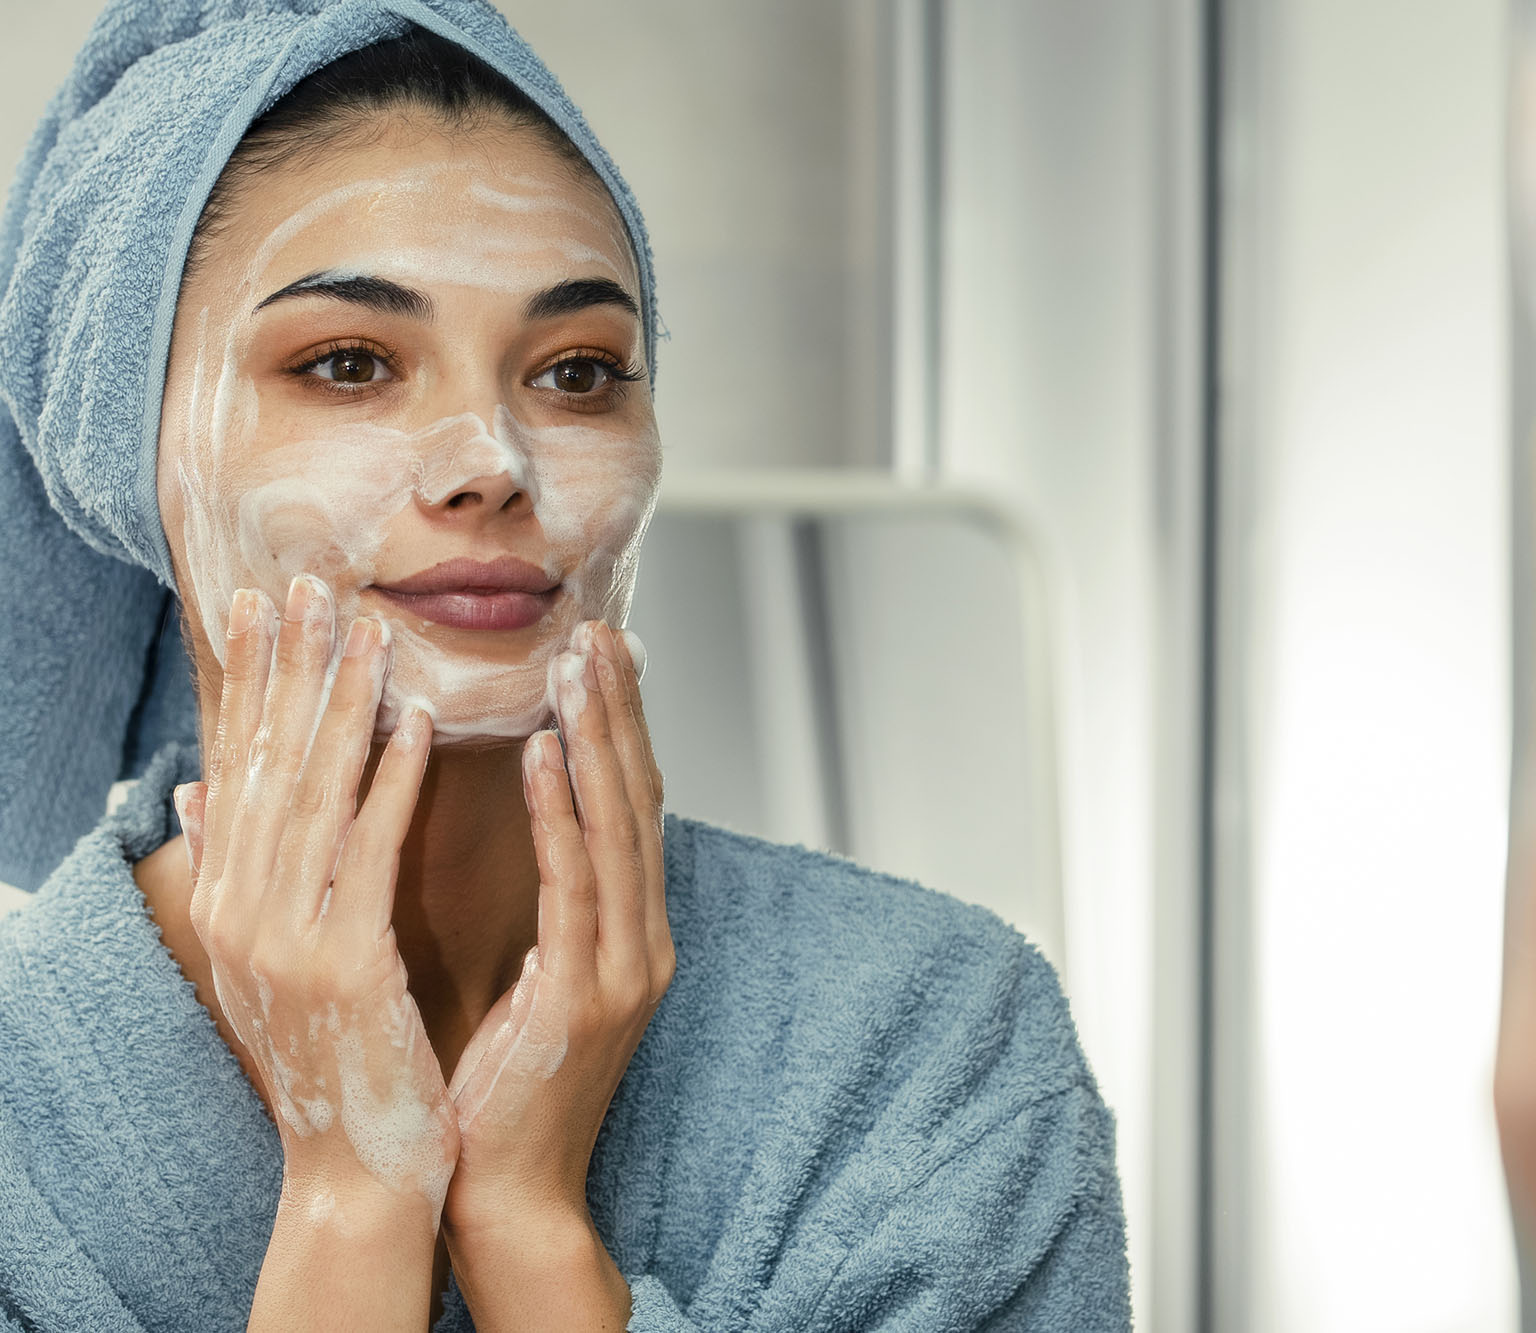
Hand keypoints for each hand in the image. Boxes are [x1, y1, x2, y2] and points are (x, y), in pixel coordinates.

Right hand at [178, 576, 453, 1326]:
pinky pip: (370, 852)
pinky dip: (390, 781)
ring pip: (316, 796)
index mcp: (226, 903)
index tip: (261, 603)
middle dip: (290, 670)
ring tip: (368, 629)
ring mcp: (284, 940)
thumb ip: (239, 868)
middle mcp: (239, 913)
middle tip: (309, 583)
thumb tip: (196, 788)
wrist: (358, 1162)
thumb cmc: (334, 1052)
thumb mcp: (268, 957)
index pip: (238, 769)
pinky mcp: (342, 963)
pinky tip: (416, 723)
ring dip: (343, 704)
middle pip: (268, 766)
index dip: (250, 682)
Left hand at [441, 621, 670, 1326]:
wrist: (506, 1192)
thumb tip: (530, 836)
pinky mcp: (591, 994)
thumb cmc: (498, 1088)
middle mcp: (644, 941)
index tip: (601, 655)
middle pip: (638, 801)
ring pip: (618, 827)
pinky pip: (578, 885)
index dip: (620, 729)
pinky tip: (545, 752)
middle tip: (600, 629)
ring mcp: (628, 968)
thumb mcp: (531, 981)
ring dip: (599, 737)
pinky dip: (564, 812)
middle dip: (620, 711)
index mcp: (629, 936)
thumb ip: (545, 907)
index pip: (629, 811)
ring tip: (576, 662)